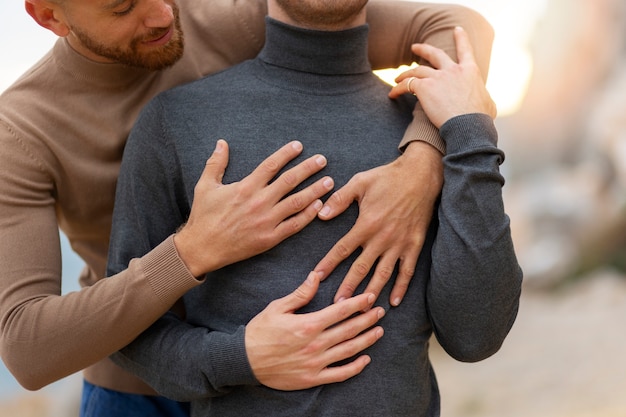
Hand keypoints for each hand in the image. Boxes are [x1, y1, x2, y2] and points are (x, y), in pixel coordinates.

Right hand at [175, 140, 333, 275]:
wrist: (202, 248)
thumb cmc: (203, 217)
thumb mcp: (205, 186)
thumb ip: (216, 163)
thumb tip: (221, 142)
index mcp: (245, 187)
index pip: (271, 165)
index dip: (286, 154)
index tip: (299, 145)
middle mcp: (258, 202)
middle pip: (289, 181)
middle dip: (308, 168)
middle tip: (323, 160)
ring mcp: (266, 221)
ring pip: (296, 202)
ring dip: (315, 190)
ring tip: (329, 181)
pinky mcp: (269, 238)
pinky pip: (294, 225)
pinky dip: (308, 215)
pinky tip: (319, 206)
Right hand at [246, 272, 384, 389]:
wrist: (243, 360)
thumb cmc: (259, 331)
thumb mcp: (277, 307)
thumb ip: (300, 293)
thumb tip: (316, 275)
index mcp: (308, 324)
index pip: (340, 311)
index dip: (358, 303)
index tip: (370, 296)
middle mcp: (315, 344)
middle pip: (349, 329)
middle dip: (368, 319)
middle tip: (380, 312)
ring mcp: (315, 363)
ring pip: (349, 350)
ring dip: (367, 340)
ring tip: (379, 331)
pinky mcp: (312, 378)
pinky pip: (340, 374)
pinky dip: (355, 367)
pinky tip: (365, 359)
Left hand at [314, 141, 442, 305]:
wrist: (421, 176)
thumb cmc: (388, 177)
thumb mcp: (360, 182)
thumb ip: (340, 199)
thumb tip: (321, 214)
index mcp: (366, 224)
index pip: (342, 249)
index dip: (328, 264)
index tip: (317, 278)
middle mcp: (382, 238)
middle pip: (361, 268)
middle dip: (348, 287)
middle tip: (337, 305)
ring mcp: (399, 244)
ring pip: (383, 274)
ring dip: (372, 292)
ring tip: (362, 309)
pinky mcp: (414, 245)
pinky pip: (407, 271)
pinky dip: (401, 287)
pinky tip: (394, 301)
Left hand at [388, 26, 496, 127]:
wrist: (468, 124)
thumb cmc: (480, 119)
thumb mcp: (488, 104)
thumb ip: (483, 98)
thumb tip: (483, 104)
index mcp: (470, 71)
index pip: (465, 50)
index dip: (461, 38)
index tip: (457, 30)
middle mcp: (453, 70)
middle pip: (435, 54)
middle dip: (423, 49)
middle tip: (415, 47)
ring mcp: (438, 77)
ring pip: (416, 70)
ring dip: (405, 73)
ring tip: (398, 77)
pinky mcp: (424, 87)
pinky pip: (407, 85)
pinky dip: (398, 88)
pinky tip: (392, 93)